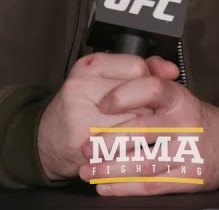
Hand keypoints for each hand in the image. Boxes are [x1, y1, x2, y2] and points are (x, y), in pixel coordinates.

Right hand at [36, 53, 153, 180]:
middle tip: (144, 119)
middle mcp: (81, 87)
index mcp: (89, 66)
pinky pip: (125, 148)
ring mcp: (81, 115)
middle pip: (140, 97)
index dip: (148, 83)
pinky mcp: (84, 144)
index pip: (137, 68)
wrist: (47, 141)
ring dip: (145, 133)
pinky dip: (134, 152)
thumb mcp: (104, 80)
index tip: (145, 95)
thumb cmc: (80, 109)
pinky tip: (130, 151)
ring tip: (137, 136)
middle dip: (150, 111)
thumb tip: (171, 70)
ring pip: (136, 124)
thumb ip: (139, 71)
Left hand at [78, 57, 218, 194]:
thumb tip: (139, 62)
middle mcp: (184, 124)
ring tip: (88, 171)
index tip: (103, 104)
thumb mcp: (178, 92)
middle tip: (86, 146)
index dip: (125, 95)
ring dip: (112, 169)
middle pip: (143, 130)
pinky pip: (152, 185)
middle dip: (109, 140)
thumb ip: (155, 74)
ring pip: (145, 162)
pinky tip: (106, 187)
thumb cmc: (193, 118)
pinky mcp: (188, 178)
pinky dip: (126, 188)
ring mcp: (187, 152)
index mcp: (178, 98)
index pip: (152, 88)